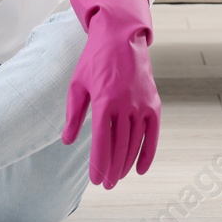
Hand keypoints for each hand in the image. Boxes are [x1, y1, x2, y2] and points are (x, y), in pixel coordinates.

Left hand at [61, 0, 160, 188]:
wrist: (122, 37)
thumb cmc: (95, 60)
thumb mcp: (77, 85)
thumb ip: (73, 115)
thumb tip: (67, 141)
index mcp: (104, 100)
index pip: (102, 142)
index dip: (99, 164)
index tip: (95, 180)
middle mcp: (125, 104)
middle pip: (119, 146)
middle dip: (112, 169)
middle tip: (106, 184)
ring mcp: (142, 104)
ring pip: (135, 143)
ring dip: (127, 164)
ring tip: (118, 178)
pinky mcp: (153, 103)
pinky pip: (152, 134)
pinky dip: (148, 153)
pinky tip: (140, 170)